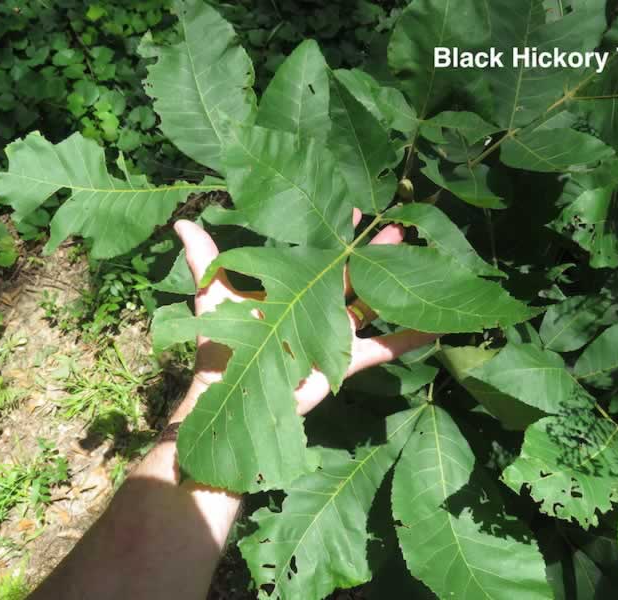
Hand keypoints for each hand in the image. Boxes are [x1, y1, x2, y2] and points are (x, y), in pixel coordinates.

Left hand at [173, 209, 438, 416]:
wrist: (231, 395)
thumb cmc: (221, 346)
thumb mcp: (215, 296)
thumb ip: (204, 260)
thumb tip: (181, 222)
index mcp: (289, 290)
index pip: (316, 255)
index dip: (334, 233)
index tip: (353, 209)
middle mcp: (314, 308)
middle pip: (350, 276)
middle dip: (372, 252)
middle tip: (398, 226)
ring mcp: (332, 334)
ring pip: (371, 304)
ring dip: (392, 283)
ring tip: (419, 260)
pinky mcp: (344, 361)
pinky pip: (383, 349)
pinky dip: (408, 340)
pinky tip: (436, 328)